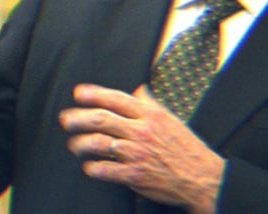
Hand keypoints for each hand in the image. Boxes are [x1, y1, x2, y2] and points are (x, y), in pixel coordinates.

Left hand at [59, 84, 223, 213]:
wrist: (202, 177)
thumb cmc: (186, 148)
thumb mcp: (170, 119)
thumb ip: (150, 104)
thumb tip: (138, 89)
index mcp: (150, 115)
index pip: (116, 99)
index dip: (94, 94)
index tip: (78, 93)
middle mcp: (141, 132)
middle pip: (101, 119)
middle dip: (78, 118)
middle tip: (65, 119)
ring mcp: (137, 154)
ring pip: (99, 144)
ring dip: (80, 143)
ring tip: (73, 144)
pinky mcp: (135, 176)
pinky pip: (106, 170)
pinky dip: (93, 168)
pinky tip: (87, 166)